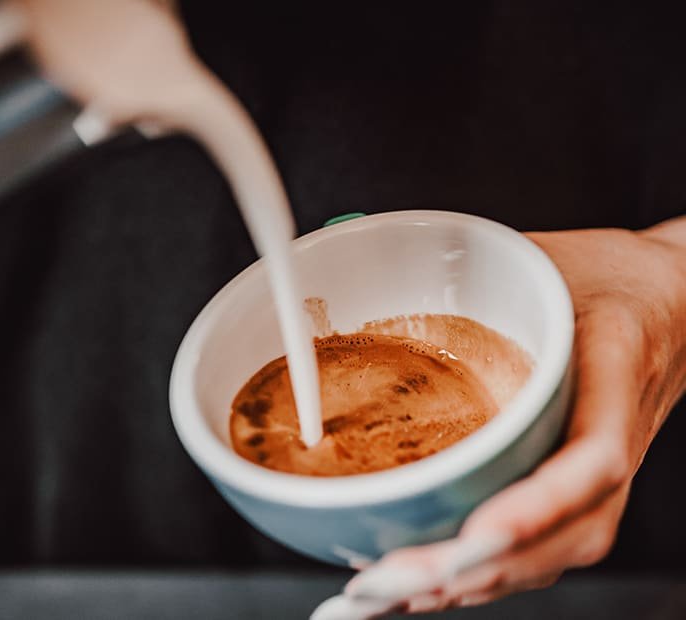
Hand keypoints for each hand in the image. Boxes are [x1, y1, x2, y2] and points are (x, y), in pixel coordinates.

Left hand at [313, 218, 685, 617]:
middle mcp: (616, 436)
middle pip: (569, 532)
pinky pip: (545, 545)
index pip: (594, 456)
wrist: (670, 299)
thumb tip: (380, 269)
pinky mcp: (582, 486)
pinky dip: (489, 574)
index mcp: (616, 369)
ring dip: (477, 585)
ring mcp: (605, 471)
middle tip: (398, 581)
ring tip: (397, 597)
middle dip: (481, 568)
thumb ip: (481, 271)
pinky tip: (432, 586)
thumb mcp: (549, 256)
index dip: (540, 503)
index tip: (478, 532)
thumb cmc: (609, 277)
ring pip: (556, 553)